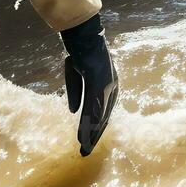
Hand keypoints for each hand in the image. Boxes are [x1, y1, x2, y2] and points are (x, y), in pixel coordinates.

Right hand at [62, 17, 118, 156]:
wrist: (82, 35)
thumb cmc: (79, 51)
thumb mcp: (75, 75)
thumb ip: (76, 93)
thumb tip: (74, 111)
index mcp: (108, 84)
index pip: (104, 110)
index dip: (96, 125)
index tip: (89, 138)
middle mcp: (112, 87)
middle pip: (103, 117)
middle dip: (95, 135)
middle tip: (86, 151)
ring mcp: (107, 87)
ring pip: (98, 117)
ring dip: (91, 135)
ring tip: (84, 149)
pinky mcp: (99, 86)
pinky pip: (93, 110)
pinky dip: (88, 125)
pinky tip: (83, 137)